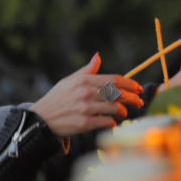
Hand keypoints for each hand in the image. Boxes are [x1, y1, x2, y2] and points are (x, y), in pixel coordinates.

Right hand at [29, 53, 143, 135]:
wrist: (41, 118)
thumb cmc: (57, 99)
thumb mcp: (69, 80)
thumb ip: (87, 70)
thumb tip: (98, 56)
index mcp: (84, 80)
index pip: (114, 80)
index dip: (130, 84)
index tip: (138, 88)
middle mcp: (86, 93)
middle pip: (118, 93)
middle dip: (133, 98)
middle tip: (140, 102)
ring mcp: (86, 108)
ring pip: (115, 108)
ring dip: (123, 111)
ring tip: (123, 113)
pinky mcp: (84, 123)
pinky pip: (107, 122)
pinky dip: (112, 123)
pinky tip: (112, 122)